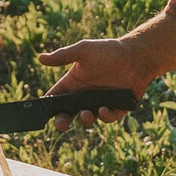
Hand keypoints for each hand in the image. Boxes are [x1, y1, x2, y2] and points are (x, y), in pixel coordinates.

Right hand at [37, 38, 151, 131]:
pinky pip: (107, 117)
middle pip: (68, 114)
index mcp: (74, 83)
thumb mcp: (83, 50)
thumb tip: (40, 58)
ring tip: (85, 114)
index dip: (47, 106)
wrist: (135, 55)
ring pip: (87, 118)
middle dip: (62, 121)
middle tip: (61, 125)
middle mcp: (84, 96)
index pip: (56, 97)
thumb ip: (62, 56)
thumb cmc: (107, 51)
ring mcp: (99, 103)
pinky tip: (102, 110)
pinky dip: (104, 116)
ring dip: (84, 119)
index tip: (39, 113)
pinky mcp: (116, 109)